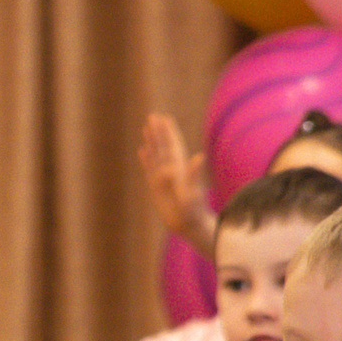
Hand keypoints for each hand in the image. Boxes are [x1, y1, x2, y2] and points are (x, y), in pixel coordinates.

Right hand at [139, 112, 211, 255]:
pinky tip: (142, 151)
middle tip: (152, 116)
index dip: (168, 132)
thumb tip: (199, 156)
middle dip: (158, 132)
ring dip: (151, 142)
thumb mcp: (194, 192)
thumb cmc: (193, 210)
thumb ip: (195, 174)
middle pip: (163, 147)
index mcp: (179, 168)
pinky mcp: (156, 186)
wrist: (188, 223)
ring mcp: (163, 177)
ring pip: (155, 155)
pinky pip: (149, 168)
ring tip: (146, 129)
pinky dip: (146, 159)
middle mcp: (171, 169)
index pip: (172, 145)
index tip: (162, 118)